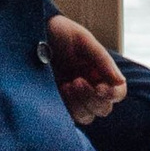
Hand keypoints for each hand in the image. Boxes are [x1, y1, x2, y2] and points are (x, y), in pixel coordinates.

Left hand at [45, 12, 127, 126]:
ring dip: (80, 105)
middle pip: (104, 108)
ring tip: (66, 85)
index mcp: (101, 72)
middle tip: (76, 81)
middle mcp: (90, 87)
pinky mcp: (57, 103)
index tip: (99, 87)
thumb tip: (119, 82)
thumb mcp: (82, 40)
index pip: (117, 92)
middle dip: (93, 99)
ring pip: (87, 117)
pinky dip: (66, 109)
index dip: (112, 94)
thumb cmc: (59, 32)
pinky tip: (58, 92)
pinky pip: (67, 118)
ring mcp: (74, 98)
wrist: (29, 32)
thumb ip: (102, 59)